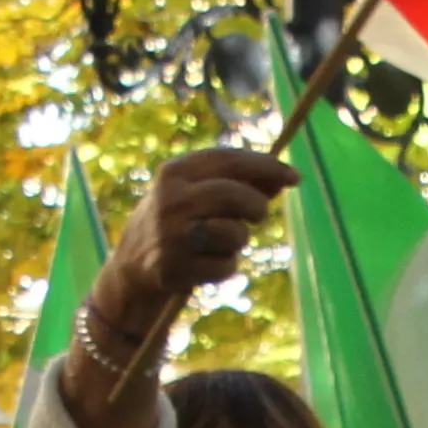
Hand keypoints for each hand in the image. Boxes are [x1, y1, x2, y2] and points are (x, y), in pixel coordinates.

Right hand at [118, 147, 297, 313]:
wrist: (132, 264)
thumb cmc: (179, 220)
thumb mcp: (199, 192)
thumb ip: (240, 182)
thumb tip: (285, 177)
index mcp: (175, 171)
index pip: (229, 160)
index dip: (267, 166)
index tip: (294, 176)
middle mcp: (170, 199)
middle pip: (235, 196)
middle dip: (257, 207)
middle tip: (257, 216)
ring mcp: (169, 234)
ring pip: (234, 234)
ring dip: (239, 241)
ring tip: (222, 243)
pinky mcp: (172, 267)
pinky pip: (226, 267)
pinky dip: (226, 266)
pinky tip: (207, 263)